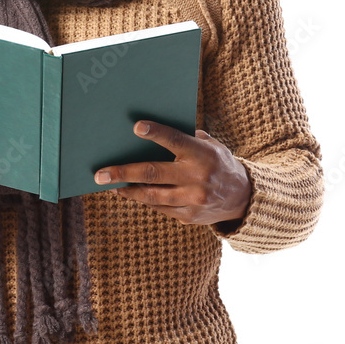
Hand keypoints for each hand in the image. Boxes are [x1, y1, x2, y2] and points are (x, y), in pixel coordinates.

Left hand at [94, 120, 251, 225]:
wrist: (244, 198)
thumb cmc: (219, 163)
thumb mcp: (211, 145)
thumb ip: (186, 139)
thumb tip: (151, 133)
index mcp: (203, 155)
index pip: (176, 141)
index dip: (156, 133)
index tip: (135, 127)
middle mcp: (197, 178)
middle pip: (154, 174)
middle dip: (124, 173)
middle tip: (100, 173)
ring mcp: (192, 200)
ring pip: (152, 195)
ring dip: (127, 190)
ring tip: (108, 184)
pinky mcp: (188, 216)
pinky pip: (159, 207)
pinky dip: (142, 199)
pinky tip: (128, 192)